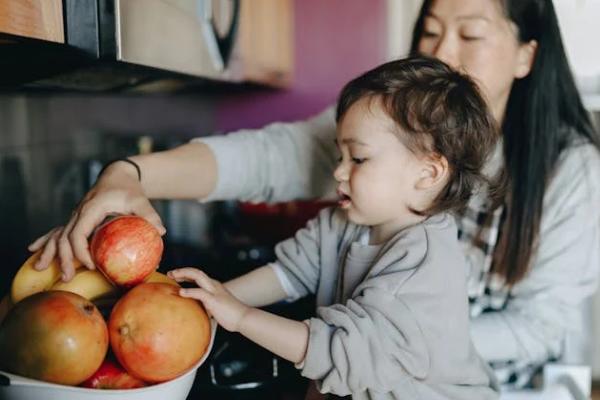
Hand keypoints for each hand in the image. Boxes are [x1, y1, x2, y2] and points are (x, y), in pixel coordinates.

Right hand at [28, 163, 165, 280]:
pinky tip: (34, 250)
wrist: (117, 175)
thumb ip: (149, 215)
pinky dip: (46, 240)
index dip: (81, 250)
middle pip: (64, 237)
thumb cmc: (129, 188)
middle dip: (64, 258)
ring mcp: (76, 215)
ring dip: (51, 252)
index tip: (91, 265)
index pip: (79, 232)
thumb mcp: (140, 200)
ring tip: (41, 268)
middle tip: (68, 278)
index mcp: (92, 208)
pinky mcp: (77, 218)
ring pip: (57, 235)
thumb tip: (161, 232)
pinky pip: (58, 231)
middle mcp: (79, 212)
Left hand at [168, 268, 249, 332]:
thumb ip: (206, 308)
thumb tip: (196, 313)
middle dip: (182, 271)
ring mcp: (214, 291)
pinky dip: (189, 291)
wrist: (243, 317)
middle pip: (196, 272)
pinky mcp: (214, 299)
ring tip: (172, 275)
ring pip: (197, 275)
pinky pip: (199, 292)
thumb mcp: (216, 308)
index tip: (174, 276)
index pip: (198, 276)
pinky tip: (181, 292)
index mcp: (214, 286)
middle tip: (169, 273)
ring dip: (183, 273)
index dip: (186, 274)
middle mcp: (213, 285)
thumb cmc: (231, 315)